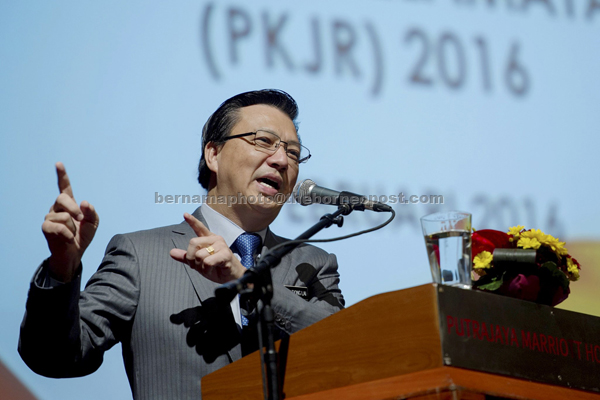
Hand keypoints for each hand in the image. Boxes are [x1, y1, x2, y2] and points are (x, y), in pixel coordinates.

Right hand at [41, 162, 98, 281]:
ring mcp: (50, 217)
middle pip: (63, 198)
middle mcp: (57, 207)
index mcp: (69, 204)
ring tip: (72, 234)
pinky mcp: (46, 228)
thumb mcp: (93, 223)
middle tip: (81, 219)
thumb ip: (92, 211)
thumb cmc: (83, 236)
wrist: (74, 253)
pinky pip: (58, 227)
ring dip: (73, 227)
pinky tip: (68, 238)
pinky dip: (67, 234)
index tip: (58, 164)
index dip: (61, 175)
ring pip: (63, 216)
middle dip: (74, 208)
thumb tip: (84, 202)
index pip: (64, 187)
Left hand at [170, 213, 245, 283]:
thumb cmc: (217, 268)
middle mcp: (215, 239)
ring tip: (208, 268)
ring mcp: (221, 246)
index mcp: (209, 239)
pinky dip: (206, 269)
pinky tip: (212, 269)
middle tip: (197, 265)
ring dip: (200, 266)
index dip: (192, 221)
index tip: (184, 214)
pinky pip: (207, 262)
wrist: (231, 277)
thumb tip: (171, 252)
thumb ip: (186, 257)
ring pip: (199, 255)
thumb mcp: (198, 263)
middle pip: (193, 243)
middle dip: (190, 258)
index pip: (199, 228)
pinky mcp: (225, 254)